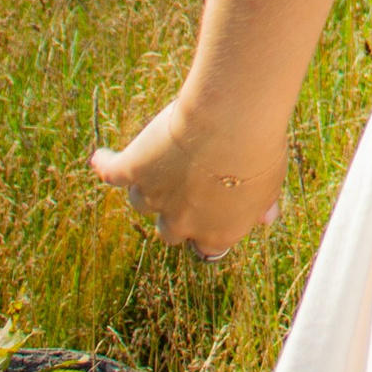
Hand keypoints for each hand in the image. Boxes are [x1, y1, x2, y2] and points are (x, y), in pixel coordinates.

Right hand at [91, 94, 285, 263]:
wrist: (231, 125)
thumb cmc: (259, 151)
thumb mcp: (270, 183)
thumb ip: (263, 205)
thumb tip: (267, 219)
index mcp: (219, 233)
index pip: (206, 246)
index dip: (207, 229)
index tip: (210, 215)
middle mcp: (183, 223)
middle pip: (169, 230)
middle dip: (175, 213)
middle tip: (183, 190)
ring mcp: (155, 198)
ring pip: (140, 201)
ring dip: (147, 186)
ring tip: (153, 164)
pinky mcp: (134, 169)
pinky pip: (111, 173)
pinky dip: (105, 165)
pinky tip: (101, 158)